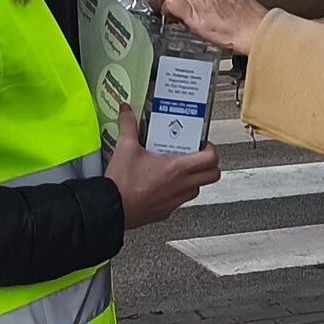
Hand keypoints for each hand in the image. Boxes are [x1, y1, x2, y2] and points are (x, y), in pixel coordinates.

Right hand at [107, 106, 218, 227]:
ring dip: (194, 179)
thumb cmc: (122, 183)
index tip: (202, 145)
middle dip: (208, 165)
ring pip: (197, 189)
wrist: (111, 208)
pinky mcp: (166, 212)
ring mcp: (175, 200)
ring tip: (179, 169)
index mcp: (176, 167)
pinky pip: (181, 201)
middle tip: (197, 157)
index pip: (211, 159)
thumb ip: (129, 125)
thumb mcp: (125, 148)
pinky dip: (177, 192)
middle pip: (212, 175)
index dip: (211, 150)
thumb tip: (127, 112)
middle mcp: (181, 185)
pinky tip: (163, 185)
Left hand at [160, 0, 269, 52]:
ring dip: (163, 0)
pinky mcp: (193, 12)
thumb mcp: (230, 0)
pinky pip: (169, 4)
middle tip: (168, 4)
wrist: (255, 28)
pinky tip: (172, 19)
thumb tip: (203, 6)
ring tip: (169, 13)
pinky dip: (166, 11)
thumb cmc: (248, 21)